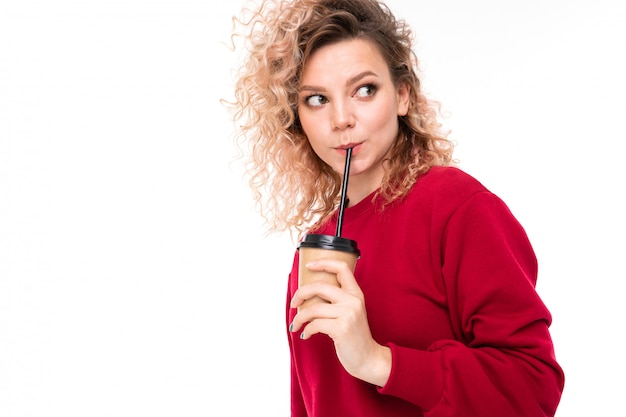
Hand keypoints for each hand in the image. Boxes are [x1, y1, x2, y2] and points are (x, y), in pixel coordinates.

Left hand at [289, 258, 391, 386]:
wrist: (368, 358)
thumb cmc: (354, 335)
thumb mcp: (351, 312)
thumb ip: (337, 300)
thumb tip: (308, 295)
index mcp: (355, 293)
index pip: (342, 268)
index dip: (324, 263)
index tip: (309, 266)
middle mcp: (353, 300)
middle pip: (319, 286)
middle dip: (300, 293)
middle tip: (293, 303)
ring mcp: (348, 314)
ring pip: (313, 308)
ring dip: (299, 317)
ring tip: (296, 325)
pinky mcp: (341, 328)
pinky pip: (315, 324)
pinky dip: (306, 329)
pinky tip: (306, 334)